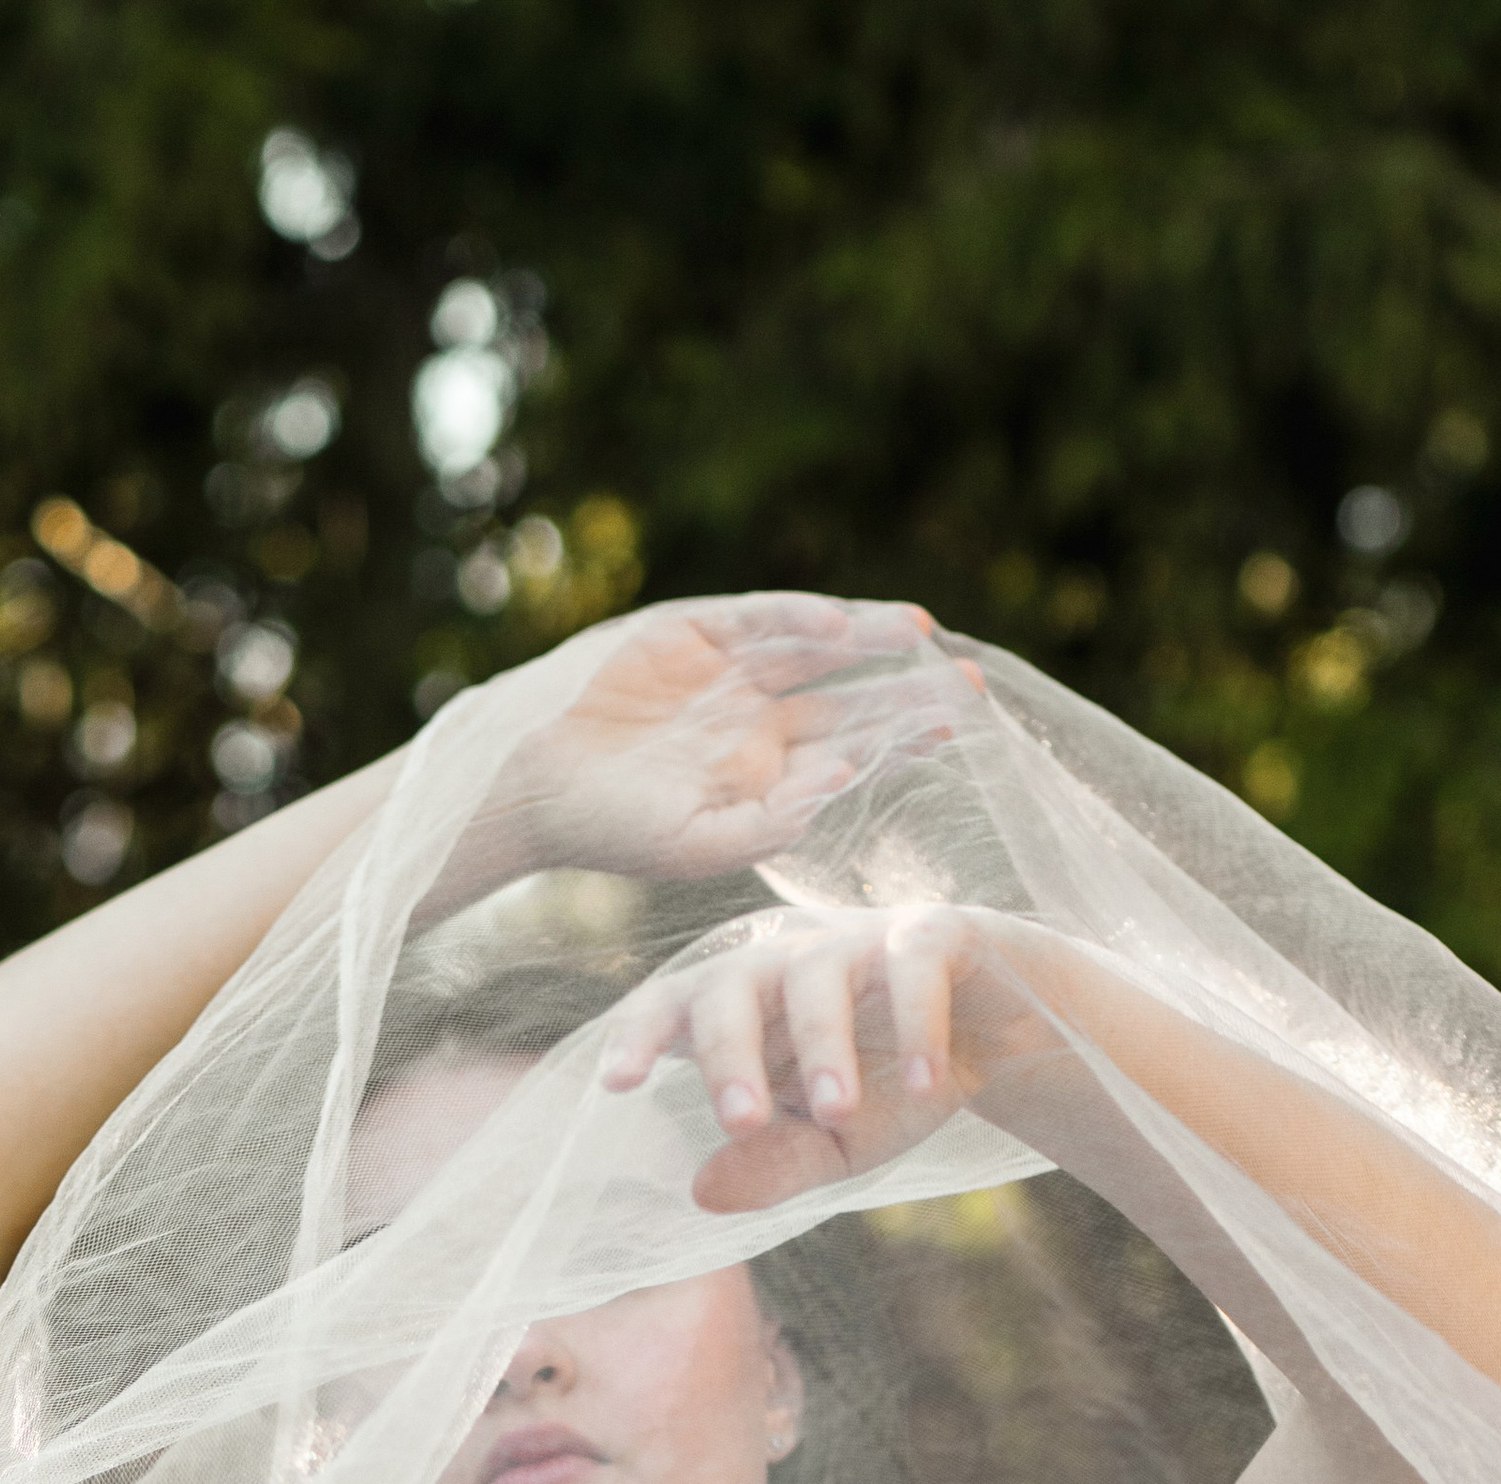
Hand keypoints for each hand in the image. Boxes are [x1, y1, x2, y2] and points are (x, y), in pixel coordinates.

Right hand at [491, 594, 972, 886]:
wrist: (530, 783)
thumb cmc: (609, 831)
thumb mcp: (694, 847)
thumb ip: (768, 826)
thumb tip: (840, 789)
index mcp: (762, 776)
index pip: (849, 751)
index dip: (902, 736)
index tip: (957, 726)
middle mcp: (753, 720)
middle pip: (848, 697)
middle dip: (906, 689)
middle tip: (969, 682)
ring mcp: (724, 672)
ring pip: (814, 649)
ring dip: (867, 639)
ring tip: (921, 633)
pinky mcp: (690, 630)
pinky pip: (757, 618)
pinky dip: (798, 618)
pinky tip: (841, 625)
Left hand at [598, 901, 1064, 1210]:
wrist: (1002, 1040)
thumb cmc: (893, 1088)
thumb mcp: (832, 1146)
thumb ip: (770, 1166)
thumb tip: (702, 1193)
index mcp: (744, 1008)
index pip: (671, 1006)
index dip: (638, 1035)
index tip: (616, 1085)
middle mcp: (786, 961)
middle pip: (729, 986)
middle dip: (729, 1053)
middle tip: (741, 1121)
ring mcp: (856, 940)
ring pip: (815, 976)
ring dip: (822, 1046)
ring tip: (836, 1114)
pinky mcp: (932, 933)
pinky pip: (912, 966)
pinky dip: (917, 1025)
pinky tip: (924, 1087)